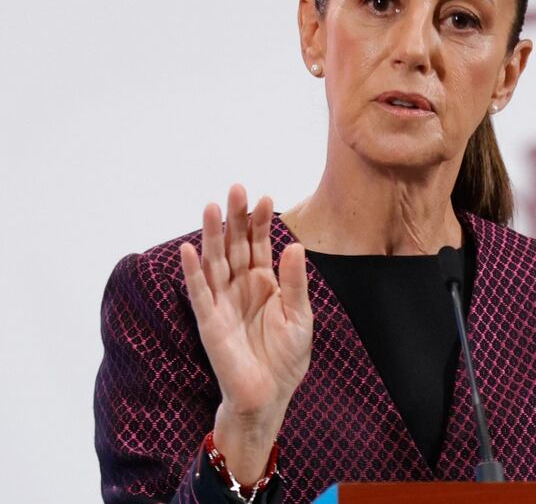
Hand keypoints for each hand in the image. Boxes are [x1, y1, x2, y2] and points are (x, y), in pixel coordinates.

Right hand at [179, 184, 311, 483]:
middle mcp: (241, 286)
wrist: (269, 394)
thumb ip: (295, 282)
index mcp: (264, 282)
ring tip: (211, 207)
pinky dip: (192, 272)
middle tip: (236, 189)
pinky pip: (199, 292)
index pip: (259, 244)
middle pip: (235, 245)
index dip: (261, 222)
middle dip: (235, 218)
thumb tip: (294, 245)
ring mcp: (223, 301)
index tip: (266, 198)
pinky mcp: (209, 321)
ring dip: (212, 235)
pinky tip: (188, 249)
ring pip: (215, 261)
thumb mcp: (300, 316)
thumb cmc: (286, 356)